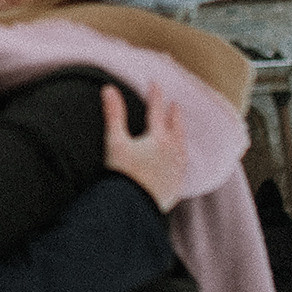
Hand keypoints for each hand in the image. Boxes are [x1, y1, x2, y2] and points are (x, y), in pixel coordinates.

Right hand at [103, 82, 188, 212]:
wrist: (133, 207)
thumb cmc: (123, 174)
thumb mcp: (115, 142)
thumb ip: (114, 114)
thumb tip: (109, 89)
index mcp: (158, 138)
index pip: (156, 111)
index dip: (155, 96)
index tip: (155, 84)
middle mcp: (172, 151)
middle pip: (175, 127)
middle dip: (174, 114)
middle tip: (175, 105)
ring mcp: (176, 169)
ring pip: (182, 146)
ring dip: (180, 134)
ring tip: (179, 129)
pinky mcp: (176, 185)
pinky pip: (182, 166)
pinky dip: (181, 157)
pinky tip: (180, 160)